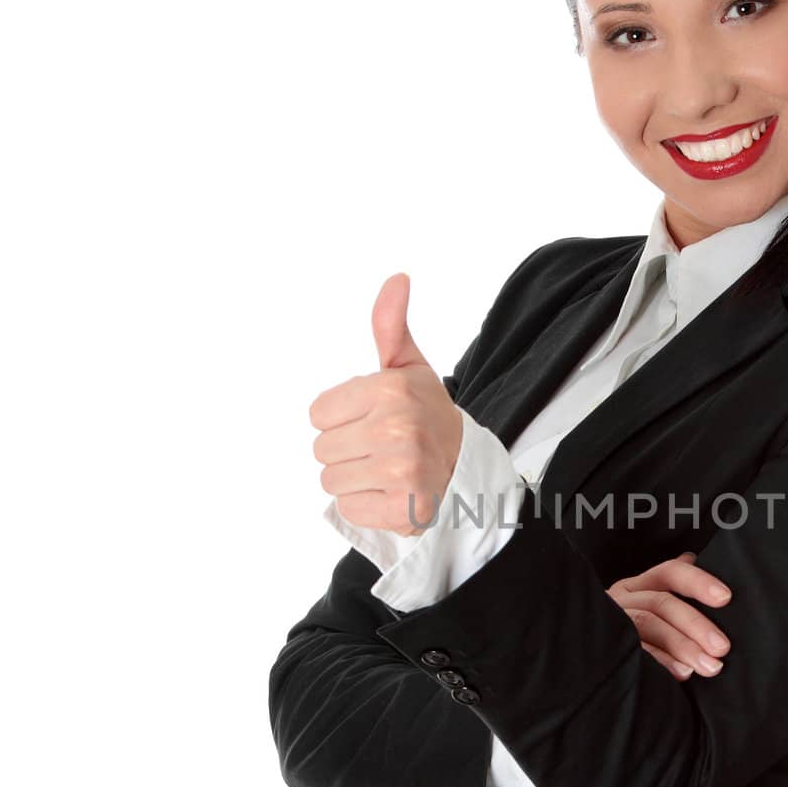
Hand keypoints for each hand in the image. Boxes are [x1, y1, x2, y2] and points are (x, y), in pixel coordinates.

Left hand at [309, 273, 463, 536]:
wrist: (469, 468)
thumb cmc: (428, 416)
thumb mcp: (409, 368)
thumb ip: (390, 325)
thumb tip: (397, 277)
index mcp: (390, 390)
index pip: (318, 414)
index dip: (342, 419)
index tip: (373, 420)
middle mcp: (396, 429)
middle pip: (321, 450)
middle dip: (347, 452)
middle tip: (381, 449)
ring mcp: (401, 471)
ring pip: (332, 481)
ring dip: (354, 480)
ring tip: (385, 471)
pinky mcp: (402, 509)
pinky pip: (350, 509)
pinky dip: (366, 507)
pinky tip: (390, 493)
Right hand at [607, 552, 732, 681]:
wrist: (582, 656)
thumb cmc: (629, 629)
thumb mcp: (647, 602)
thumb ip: (670, 585)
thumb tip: (692, 556)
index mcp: (639, 585)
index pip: (670, 572)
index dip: (698, 582)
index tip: (725, 597)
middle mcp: (624, 599)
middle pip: (662, 603)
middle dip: (696, 625)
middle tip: (722, 647)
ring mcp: (613, 621)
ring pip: (648, 625)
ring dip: (682, 647)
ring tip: (709, 666)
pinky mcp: (607, 646)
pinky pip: (636, 651)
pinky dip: (661, 663)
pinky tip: (683, 674)